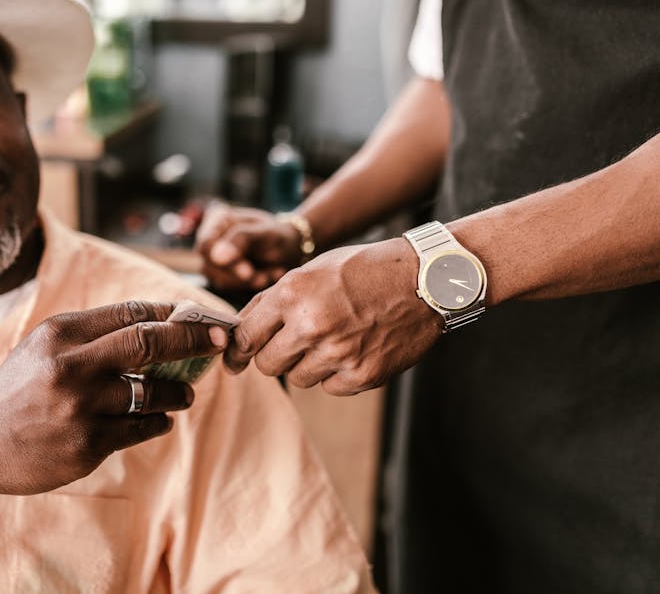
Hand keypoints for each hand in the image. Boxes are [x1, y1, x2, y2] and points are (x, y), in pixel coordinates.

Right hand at [0, 301, 227, 496]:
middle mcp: (71, 365)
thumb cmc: (15, 391)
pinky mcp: (87, 444)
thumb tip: (157, 323)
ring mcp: (81, 407)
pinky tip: (159, 419)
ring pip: (153, 392)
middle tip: (223, 341)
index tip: (199, 318)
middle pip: (150, 342)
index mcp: (61, 333)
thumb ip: (92, 335)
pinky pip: (142, 428)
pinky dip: (159, 421)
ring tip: (185, 393)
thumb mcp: (43, 348)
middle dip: (195, 339)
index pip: (131, 312)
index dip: (172, 313)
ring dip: (179, 391)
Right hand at [195, 204, 302, 290]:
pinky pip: (230, 287)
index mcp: (217, 219)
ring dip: (247, 282)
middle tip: (263, 278)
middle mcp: (210, 240)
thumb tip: (217, 257)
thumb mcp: (265, 233)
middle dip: (239, 275)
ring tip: (270, 275)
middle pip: (209, 265)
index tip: (248, 271)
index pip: (206, 244)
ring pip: (219, 279)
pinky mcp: (221, 276)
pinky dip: (250, 286)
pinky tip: (267, 277)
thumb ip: (241, 239)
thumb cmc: (277, 236)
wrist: (289, 251)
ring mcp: (213, 260)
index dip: (223, 261)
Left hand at [223, 239, 440, 394]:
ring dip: (308, 364)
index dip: (237, 351)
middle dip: (274, 356)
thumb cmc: (363, 270)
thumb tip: (238, 331)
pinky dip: (338, 375)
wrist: (424, 280)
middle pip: (267, 364)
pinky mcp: (362, 375)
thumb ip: (273, 300)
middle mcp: (311, 325)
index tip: (236, 359)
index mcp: (292, 293)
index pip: (246, 336)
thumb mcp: (311, 270)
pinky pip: (330, 388)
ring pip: (298, 378)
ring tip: (333, 339)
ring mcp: (337, 353)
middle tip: (294, 343)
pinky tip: (355, 349)